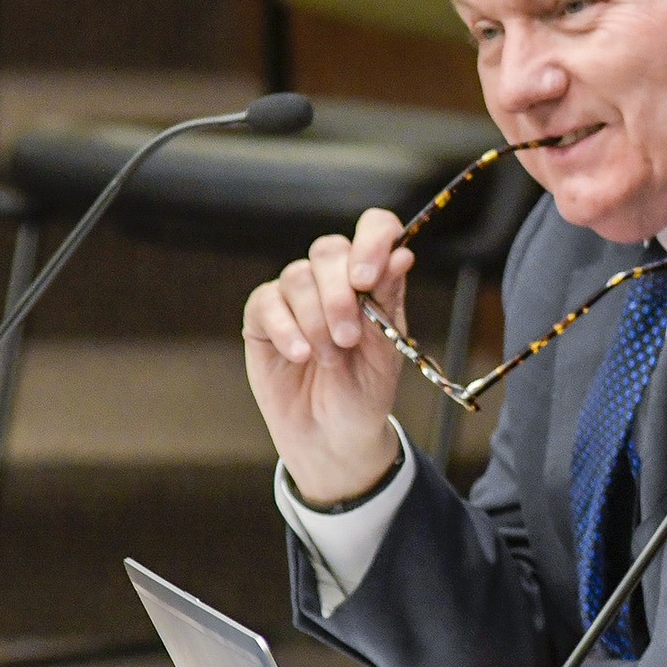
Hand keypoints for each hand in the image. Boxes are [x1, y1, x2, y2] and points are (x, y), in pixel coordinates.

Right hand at [243, 207, 411, 503]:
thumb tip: (403, 254)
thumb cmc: (364, 392)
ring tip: (329, 359)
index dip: (373, 240)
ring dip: (317, 320)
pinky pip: (267, 302)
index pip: (375, 229)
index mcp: (373, 281)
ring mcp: (297, 296)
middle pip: (329, 250)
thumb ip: (388, 302)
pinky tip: (301, 355)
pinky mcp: (264, 317)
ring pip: (298, 276)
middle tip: (350, 338)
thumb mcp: (386, 352)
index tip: (368, 278)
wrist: (332, 436)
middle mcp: (334, 280)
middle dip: (341, 295)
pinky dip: (287, 329)